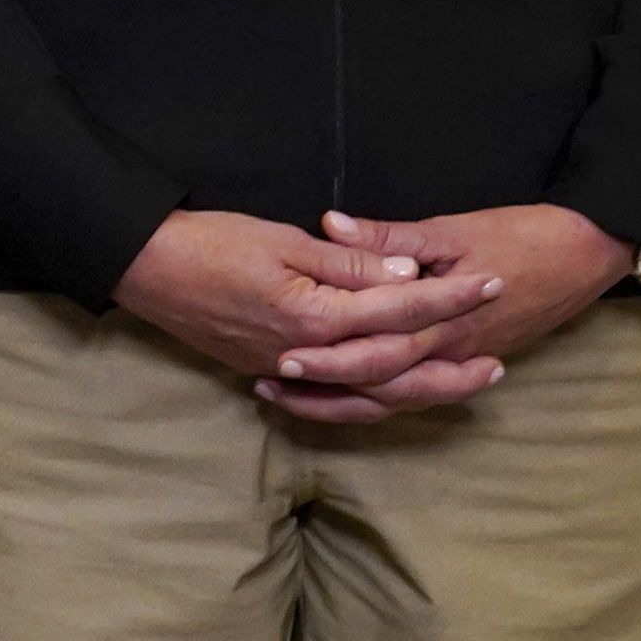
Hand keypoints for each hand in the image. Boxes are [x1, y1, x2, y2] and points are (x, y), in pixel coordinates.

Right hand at [111, 206, 501, 412]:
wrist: (141, 266)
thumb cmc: (209, 242)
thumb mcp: (281, 240)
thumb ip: (348, 263)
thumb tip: (406, 276)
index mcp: (315, 316)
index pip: (400, 308)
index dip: (450, 295)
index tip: (493, 283)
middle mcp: (309, 355)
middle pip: (396, 368)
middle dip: (450, 363)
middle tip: (499, 364)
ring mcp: (287, 370)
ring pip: (370, 394)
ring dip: (420, 390)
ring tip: (461, 386)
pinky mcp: (268, 372)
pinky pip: (334, 399)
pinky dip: (370, 400)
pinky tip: (390, 394)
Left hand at [251, 206, 638, 420]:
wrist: (588, 252)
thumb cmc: (521, 235)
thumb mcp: (451, 228)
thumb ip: (391, 238)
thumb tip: (332, 225)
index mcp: (442, 321)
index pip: (377, 351)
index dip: (328, 357)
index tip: (280, 357)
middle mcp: (452, 350)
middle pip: (382, 385)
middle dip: (326, 389)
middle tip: (270, 385)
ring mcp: (465, 358)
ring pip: (401, 398)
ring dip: (348, 402)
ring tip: (295, 400)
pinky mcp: (474, 356)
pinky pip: (422, 391)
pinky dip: (385, 397)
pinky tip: (351, 396)